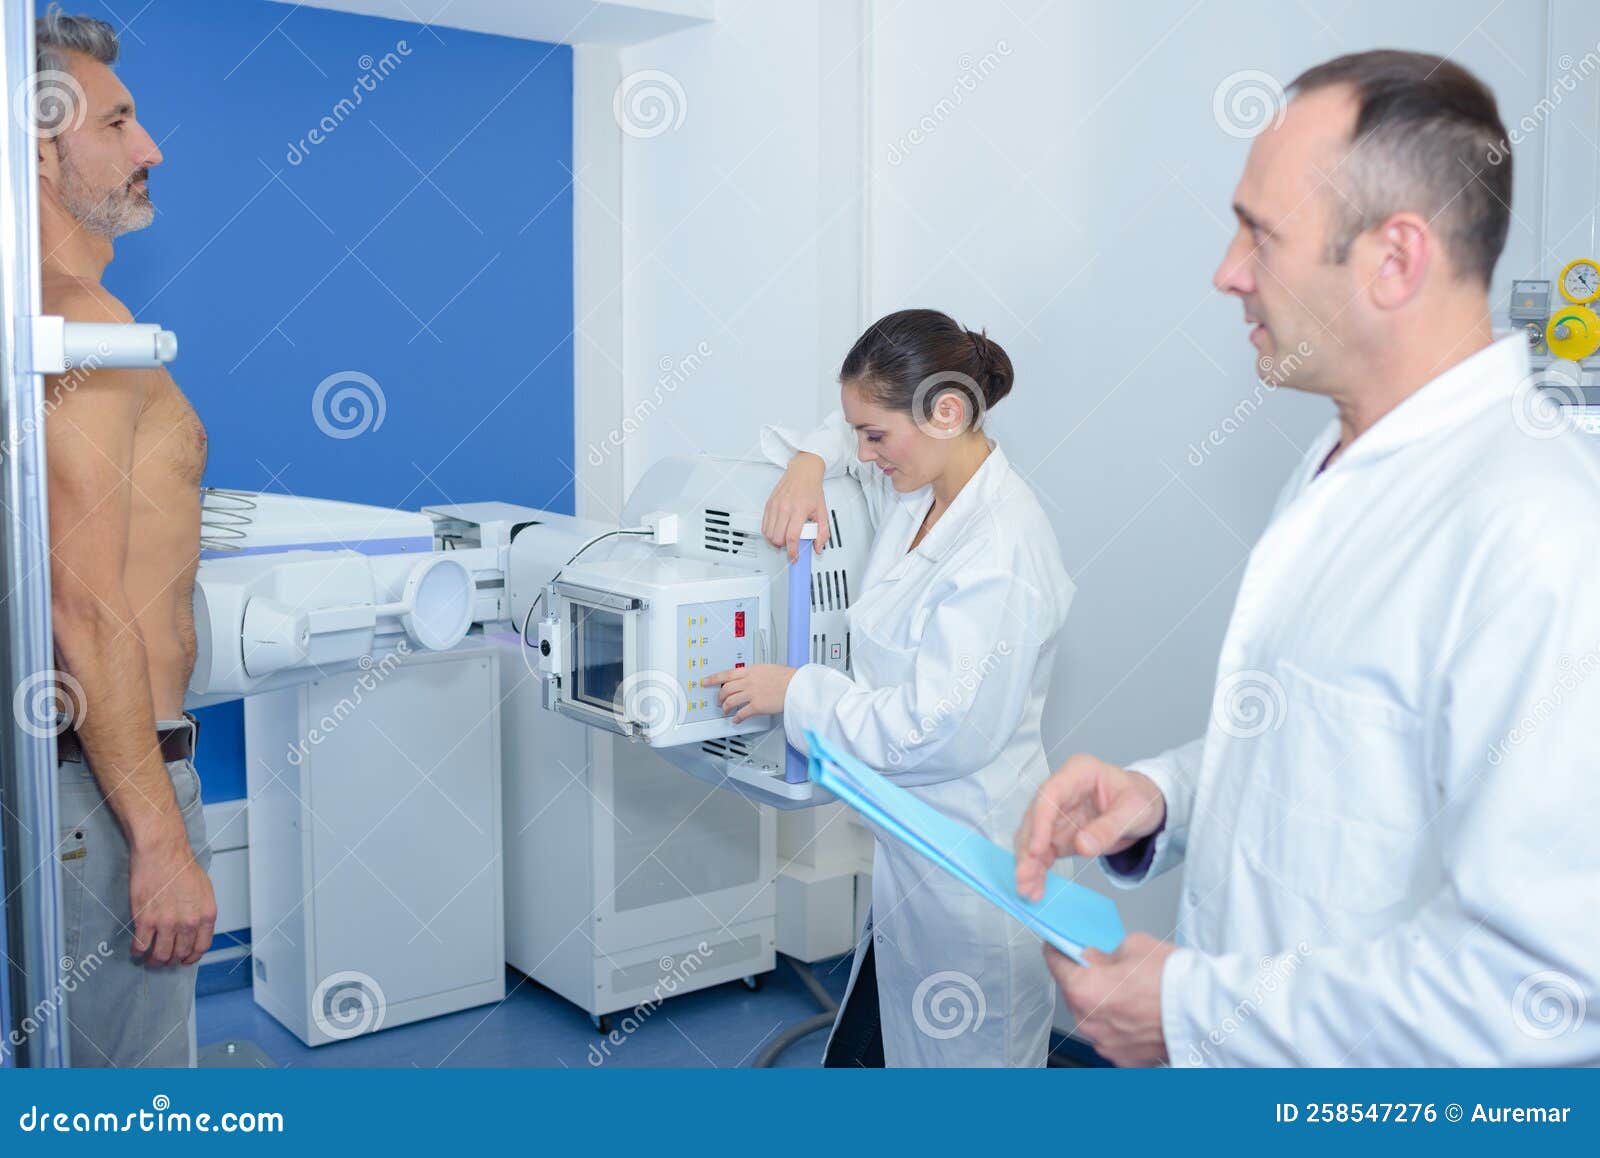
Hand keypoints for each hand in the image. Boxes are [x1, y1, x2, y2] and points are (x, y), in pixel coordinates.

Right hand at [129, 829, 216, 966]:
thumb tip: (196, 928)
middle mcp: (188, 922)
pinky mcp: (145, 920)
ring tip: (150, 958)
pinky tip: (137, 949)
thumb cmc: (182, 866)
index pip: (202, 947)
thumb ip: (201, 911)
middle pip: (180, 953)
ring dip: (155, 961)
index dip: (192, 957)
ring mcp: (166, 923)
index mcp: (206, 915)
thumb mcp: (204, 890)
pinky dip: (138, 951)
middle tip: (164, 958)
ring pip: (160, 955)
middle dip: (172, 960)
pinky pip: (141, 946)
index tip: (185, 960)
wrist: (162, 852)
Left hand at [703, 664, 795, 722]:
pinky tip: (736, 720)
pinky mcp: (757, 706)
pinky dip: (737, 718)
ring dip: (726, 707)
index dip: (713, 678)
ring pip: (730, 701)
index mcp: (751, 670)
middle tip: (719, 700)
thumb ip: (756, 674)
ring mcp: (752, 693)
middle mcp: (749, 681)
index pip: (727, 673)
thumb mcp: (768, 669)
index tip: (706, 681)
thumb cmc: (788, 678)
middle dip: (719, 696)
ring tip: (726, 711)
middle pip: (726, 689)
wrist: (797, 686)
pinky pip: (741, 713)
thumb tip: (751, 678)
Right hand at [762, 452, 829, 561]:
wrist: (803, 472)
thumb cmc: (811, 490)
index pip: (792, 536)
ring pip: (769, 534)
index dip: (792, 551)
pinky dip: (769, 533)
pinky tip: (776, 532)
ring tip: (783, 540)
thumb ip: (823, 532)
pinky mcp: (768, 504)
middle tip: (791, 546)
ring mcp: (775, 506)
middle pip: (778, 537)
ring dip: (775, 541)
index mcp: (799, 510)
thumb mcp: (822, 511)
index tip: (794, 557)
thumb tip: (818, 547)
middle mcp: (785, 507)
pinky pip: (764, 525)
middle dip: (784, 546)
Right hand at [1014, 753, 1165, 900]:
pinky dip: (1037, 871)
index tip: (1036, 849)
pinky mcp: (1057, 834)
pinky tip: (1035, 888)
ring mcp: (1056, 813)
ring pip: (1032, 838)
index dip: (1039, 822)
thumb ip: (1108, 828)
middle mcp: (1061, 791)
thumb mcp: (1134, 811)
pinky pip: (1042, 853)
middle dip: (1028, 850)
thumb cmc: (1141, 799)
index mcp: (1078, 772)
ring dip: (1028, 864)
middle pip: (1035, 818)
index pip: (1050, 794)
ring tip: (1028, 890)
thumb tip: (1082, 846)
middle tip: (1024, 877)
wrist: (1144, 807)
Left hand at [1047, 934, 1175, 1066]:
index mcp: (1083, 989)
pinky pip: (1111, 1037)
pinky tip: (1136, 1013)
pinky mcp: (1124, 1058)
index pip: (1055, 962)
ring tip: (1127, 992)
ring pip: (1092, 1017)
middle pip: (1073, 993)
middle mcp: (1088, 1021)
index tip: (1058, 945)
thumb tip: (1095, 957)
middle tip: (1102, 965)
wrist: (1206, 1012)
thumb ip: (1104, 952)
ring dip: (1101, 1004)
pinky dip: (1118, 1026)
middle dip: (1084, 978)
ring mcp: (1105, 1044)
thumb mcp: (1132, 944)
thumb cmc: (1174, 980)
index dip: (1057, 949)